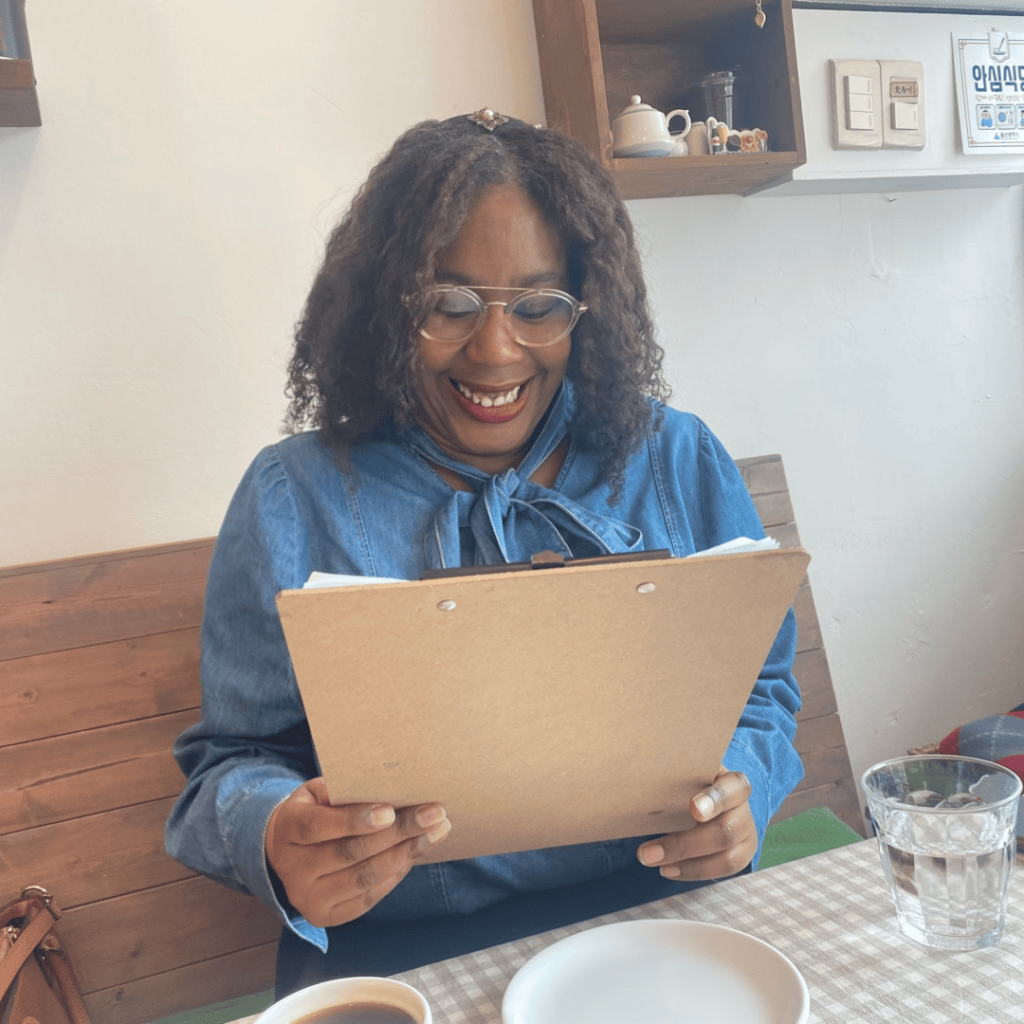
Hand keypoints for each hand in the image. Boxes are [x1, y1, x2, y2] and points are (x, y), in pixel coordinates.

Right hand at [265, 777, 450, 927]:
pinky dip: (396, 874)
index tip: (390, 810)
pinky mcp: (326, 916)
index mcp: (287, 828)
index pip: (319, 826)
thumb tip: (384, 788)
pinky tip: (416, 853)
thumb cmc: (314, 810)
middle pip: (350, 852)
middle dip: (398, 832)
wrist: (287, 849)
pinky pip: (368, 897)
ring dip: (406, 854)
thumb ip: (343, 791)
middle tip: (434, 814)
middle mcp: (293, 869)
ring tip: (436, 832)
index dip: (355, 820)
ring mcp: (308, 898)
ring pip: (364, 878)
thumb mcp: (318, 792)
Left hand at [636, 767, 755, 880]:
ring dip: (685, 862)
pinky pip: (723, 870)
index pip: (733, 788)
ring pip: (725, 856)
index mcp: (733, 782)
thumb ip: (674, 778)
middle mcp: (744, 808)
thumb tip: (637, 785)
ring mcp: (746, 833)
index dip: (714, 799)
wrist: (711, 799)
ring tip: (651, 861)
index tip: (692, 808)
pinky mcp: (743, 854)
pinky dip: (693, 871)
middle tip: (645, 852)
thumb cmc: (691, 784)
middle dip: (684, 844)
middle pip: (724, 831)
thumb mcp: (687, 774)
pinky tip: (668, 869)